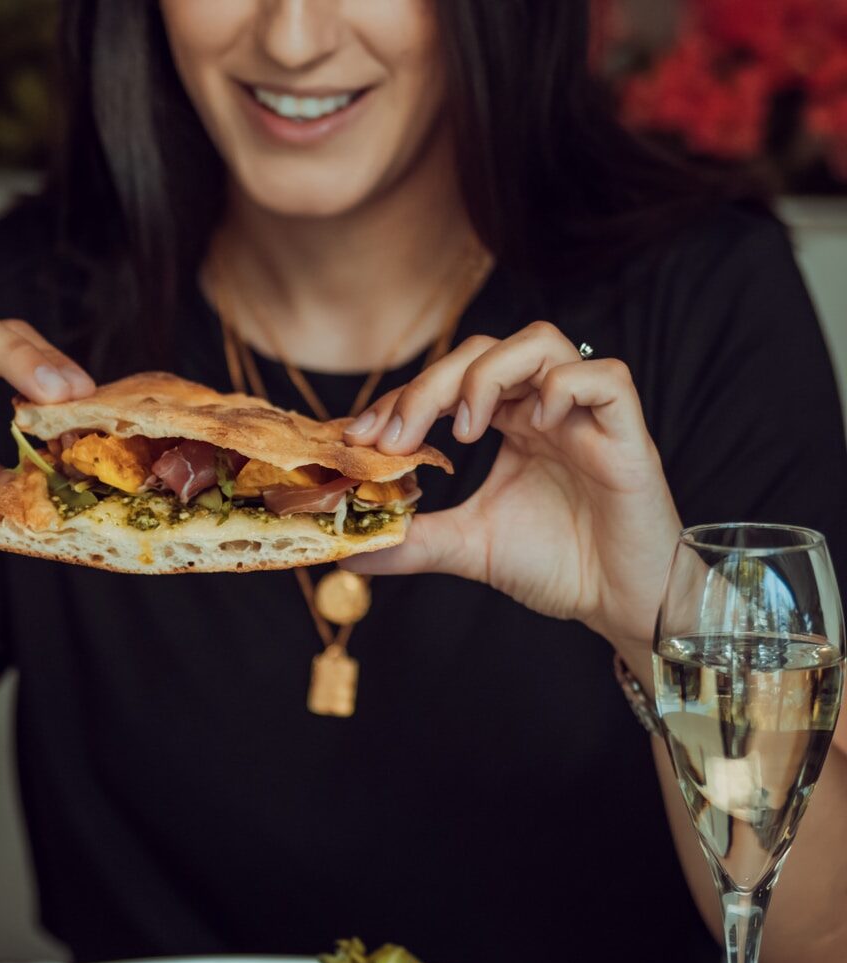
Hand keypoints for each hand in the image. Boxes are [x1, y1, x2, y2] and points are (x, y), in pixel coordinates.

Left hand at [341, 322, 680, 653]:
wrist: (622, 602)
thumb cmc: (559, 565)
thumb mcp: (468, 547)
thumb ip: (414, 540)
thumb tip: (350, 550)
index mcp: (510, 422)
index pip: (449, 380)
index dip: (401, 397)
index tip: (360, 436)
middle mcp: (544, 406)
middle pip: (484, 350)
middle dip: (430, 384)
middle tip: (396, 437)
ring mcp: (586, 414)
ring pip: (540, 342)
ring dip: (488, 376)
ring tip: (466, 430)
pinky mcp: (629, 432)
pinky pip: (605, 375)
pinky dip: (563, 388)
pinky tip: (536, 427)